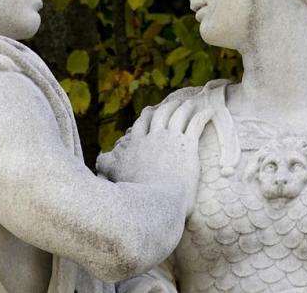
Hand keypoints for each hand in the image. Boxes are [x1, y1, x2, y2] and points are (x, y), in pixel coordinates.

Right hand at [96, 99, 212, 214]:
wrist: (158, 202)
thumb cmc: (136, 194)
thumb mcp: (115, 176)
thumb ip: (105, 165)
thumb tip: (98, 159)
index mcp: (136, 144)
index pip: (141, 125)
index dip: (146, 117)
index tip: (149, 112)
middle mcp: (153, 137)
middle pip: (159, 115)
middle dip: (165, 107)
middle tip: (171, 104)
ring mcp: (170, 139)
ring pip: (178, 115)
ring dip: (184, 107)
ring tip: (190, 103)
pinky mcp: (187, 145)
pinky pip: (196, 124)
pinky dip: (203, 115)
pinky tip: (209, 111)